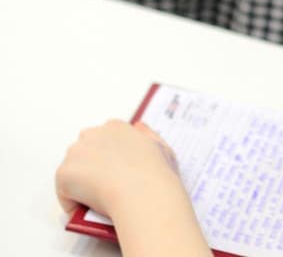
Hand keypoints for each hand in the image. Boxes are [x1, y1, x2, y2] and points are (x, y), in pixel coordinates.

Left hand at [55, 120, 180, 216]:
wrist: (144, 194)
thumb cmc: (156, 175)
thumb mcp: (162, 148)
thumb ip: (148, 136)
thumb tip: (138, 127)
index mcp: (116, 127)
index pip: (104, 139)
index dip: (110, 158)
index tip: (117, 172)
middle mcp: (92, 134)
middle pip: (84, 152)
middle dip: (91, 168)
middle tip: (106, 188)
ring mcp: (76, 153)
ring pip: (73, 171)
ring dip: (81, 184)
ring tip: (98, 200)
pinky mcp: (64, 173)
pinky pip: (64, 192)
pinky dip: (73, 203)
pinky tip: (87, 210)